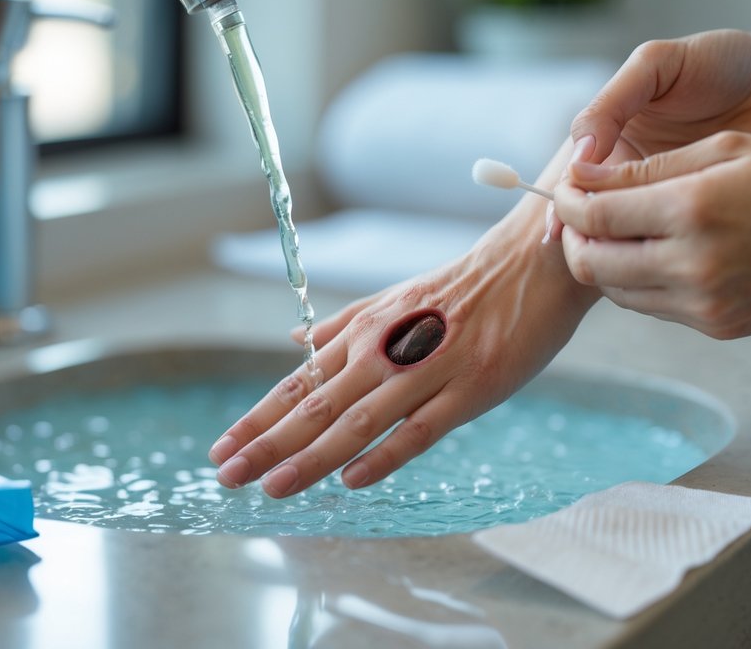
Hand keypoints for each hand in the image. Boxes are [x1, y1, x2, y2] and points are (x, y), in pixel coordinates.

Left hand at [208, 199, 596, 497]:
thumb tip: (294, 340)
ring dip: (312, 455)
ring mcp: (427, 370)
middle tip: (227, 475)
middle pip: (316, 406)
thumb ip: (342, 325)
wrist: (530, 265)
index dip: (257, 419)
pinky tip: (353, 480)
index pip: (298, 384)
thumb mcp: (392, 301)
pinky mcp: (470, 388)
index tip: (220, 450)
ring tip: (272, 486)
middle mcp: (385, 351)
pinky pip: (421, 428)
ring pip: (358, 421)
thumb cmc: (459, 289)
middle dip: (267, 442)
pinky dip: (385, 454)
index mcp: (364, 333)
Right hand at [543, 29, 750, 243]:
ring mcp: (671, 200)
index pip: (573, 185)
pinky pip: (680, 243)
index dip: (565, 207)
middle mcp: (635, 177)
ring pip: (632, 238)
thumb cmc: (719, 62)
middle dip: (586, 238)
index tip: (564, 223)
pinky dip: (667, 256)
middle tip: (585, 249)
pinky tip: (664, 258)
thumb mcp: (657, 65)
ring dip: (623, 251)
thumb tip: (580, 156)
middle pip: (594, 219)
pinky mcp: (705, 216)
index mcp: (612, 144)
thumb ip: (613, 101)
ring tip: (624, 252)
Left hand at [555, 131, 750, 337]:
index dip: (565, 200)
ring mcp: (702, 303)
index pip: (592, 215)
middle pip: (590, 261)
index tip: (564, 186)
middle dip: (572, 235)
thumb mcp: (727, 150)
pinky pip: (649, 306)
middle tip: (578, 213)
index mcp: (691, 208)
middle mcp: (690, 262)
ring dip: (600, 260)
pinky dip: (635, 280)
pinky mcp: (714, 325)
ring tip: (614, 231)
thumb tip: (583, 175)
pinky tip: (651, 252)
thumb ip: (649, 168)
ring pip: (614, 289)